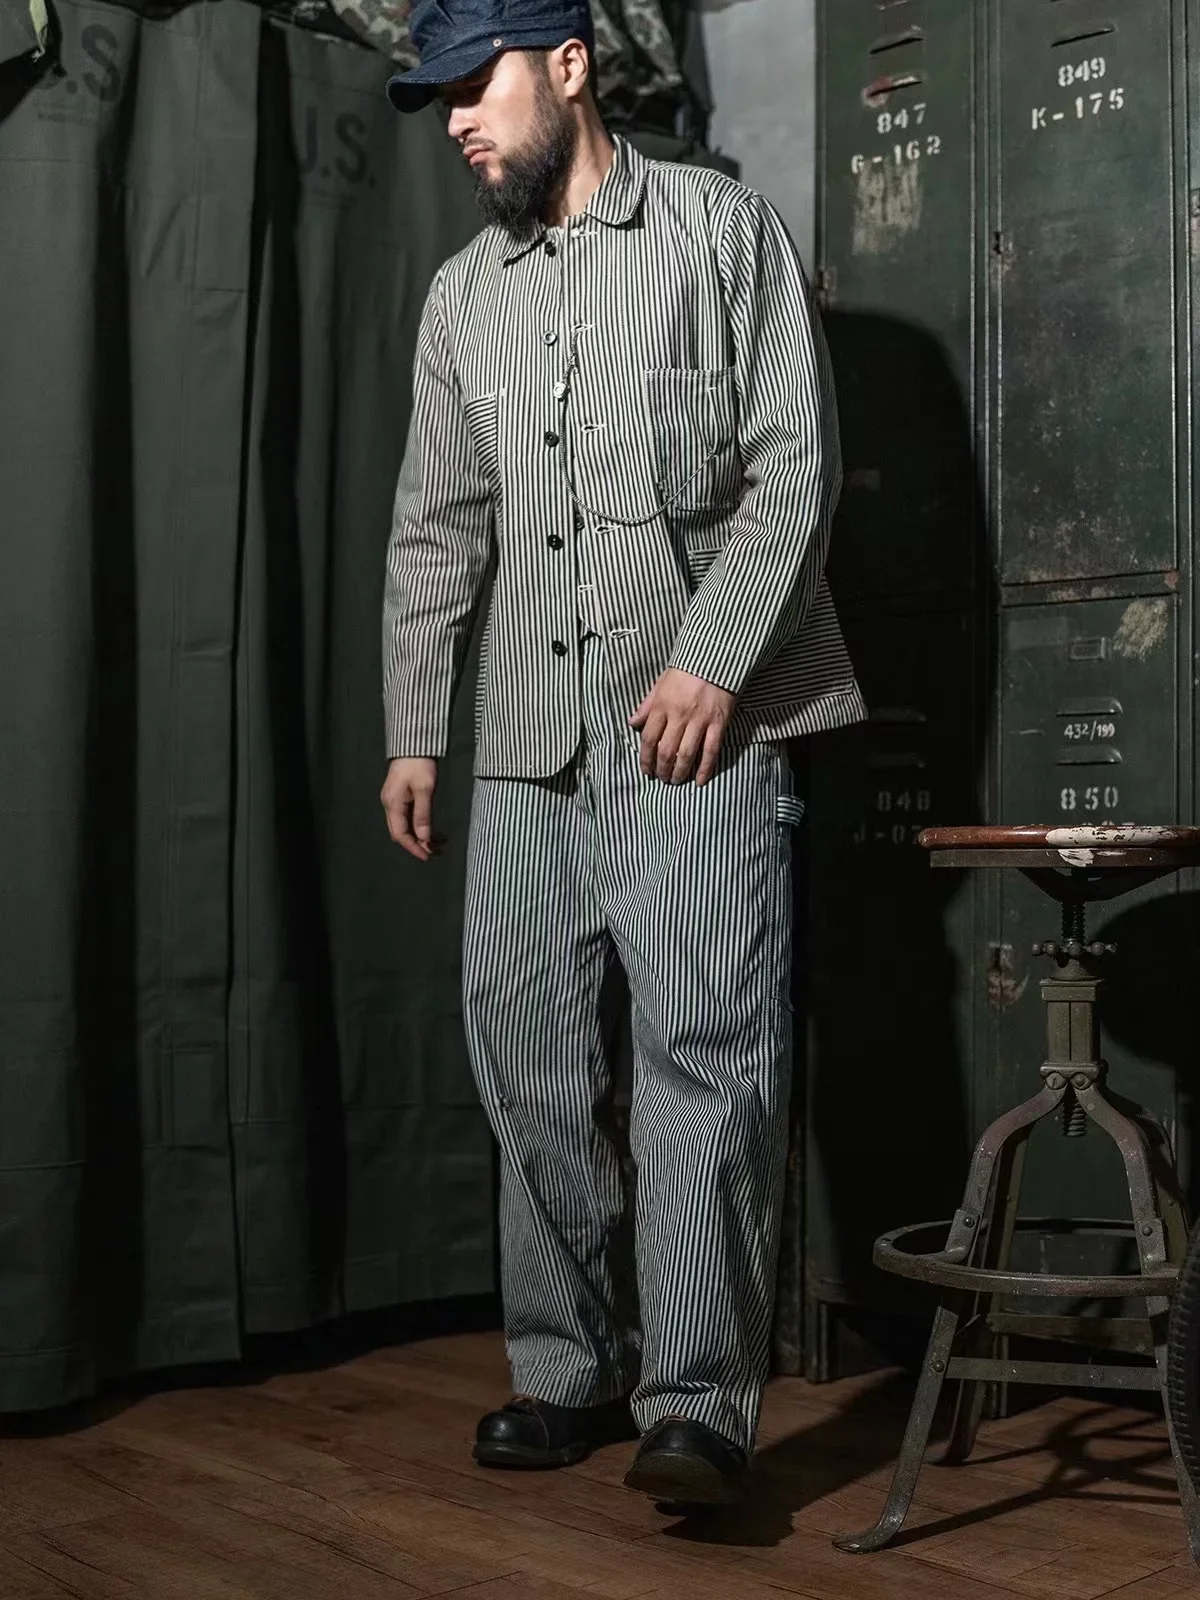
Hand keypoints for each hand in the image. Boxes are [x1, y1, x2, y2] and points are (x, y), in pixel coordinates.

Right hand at [381, 757, 443, 860]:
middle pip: (401, 833)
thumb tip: (424, 837)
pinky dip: (419, 825)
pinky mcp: (399, 796)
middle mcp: (390, 804)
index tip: (428, 856)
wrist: (414, 743)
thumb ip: (423, 814)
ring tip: (440, 842)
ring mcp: (393, 800)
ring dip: (420, 836)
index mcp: (393, 804)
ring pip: (405, 826)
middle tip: (437, 852)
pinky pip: (407, 817)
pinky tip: (432, 828)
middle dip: (418, 844)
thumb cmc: (419, 763)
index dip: (414, 847)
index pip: (400, 834)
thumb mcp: (424, 789)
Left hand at [629, 669, 735, 785]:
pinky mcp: (718, 723)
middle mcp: (679, 716)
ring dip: (680, 772)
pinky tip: (701, 781)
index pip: (649, 738)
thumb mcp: (660, 684)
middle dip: (662, 770)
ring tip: (676, 781)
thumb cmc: (685, 671)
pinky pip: (711, 750)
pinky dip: (705, 768)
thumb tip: (632, 722)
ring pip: (686, 754)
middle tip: (662, 779)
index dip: (645, 758)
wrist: (716, 659)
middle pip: (666, 751)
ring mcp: (700, 721)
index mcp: (662, 706)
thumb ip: (647, 705)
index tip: (646, 770)